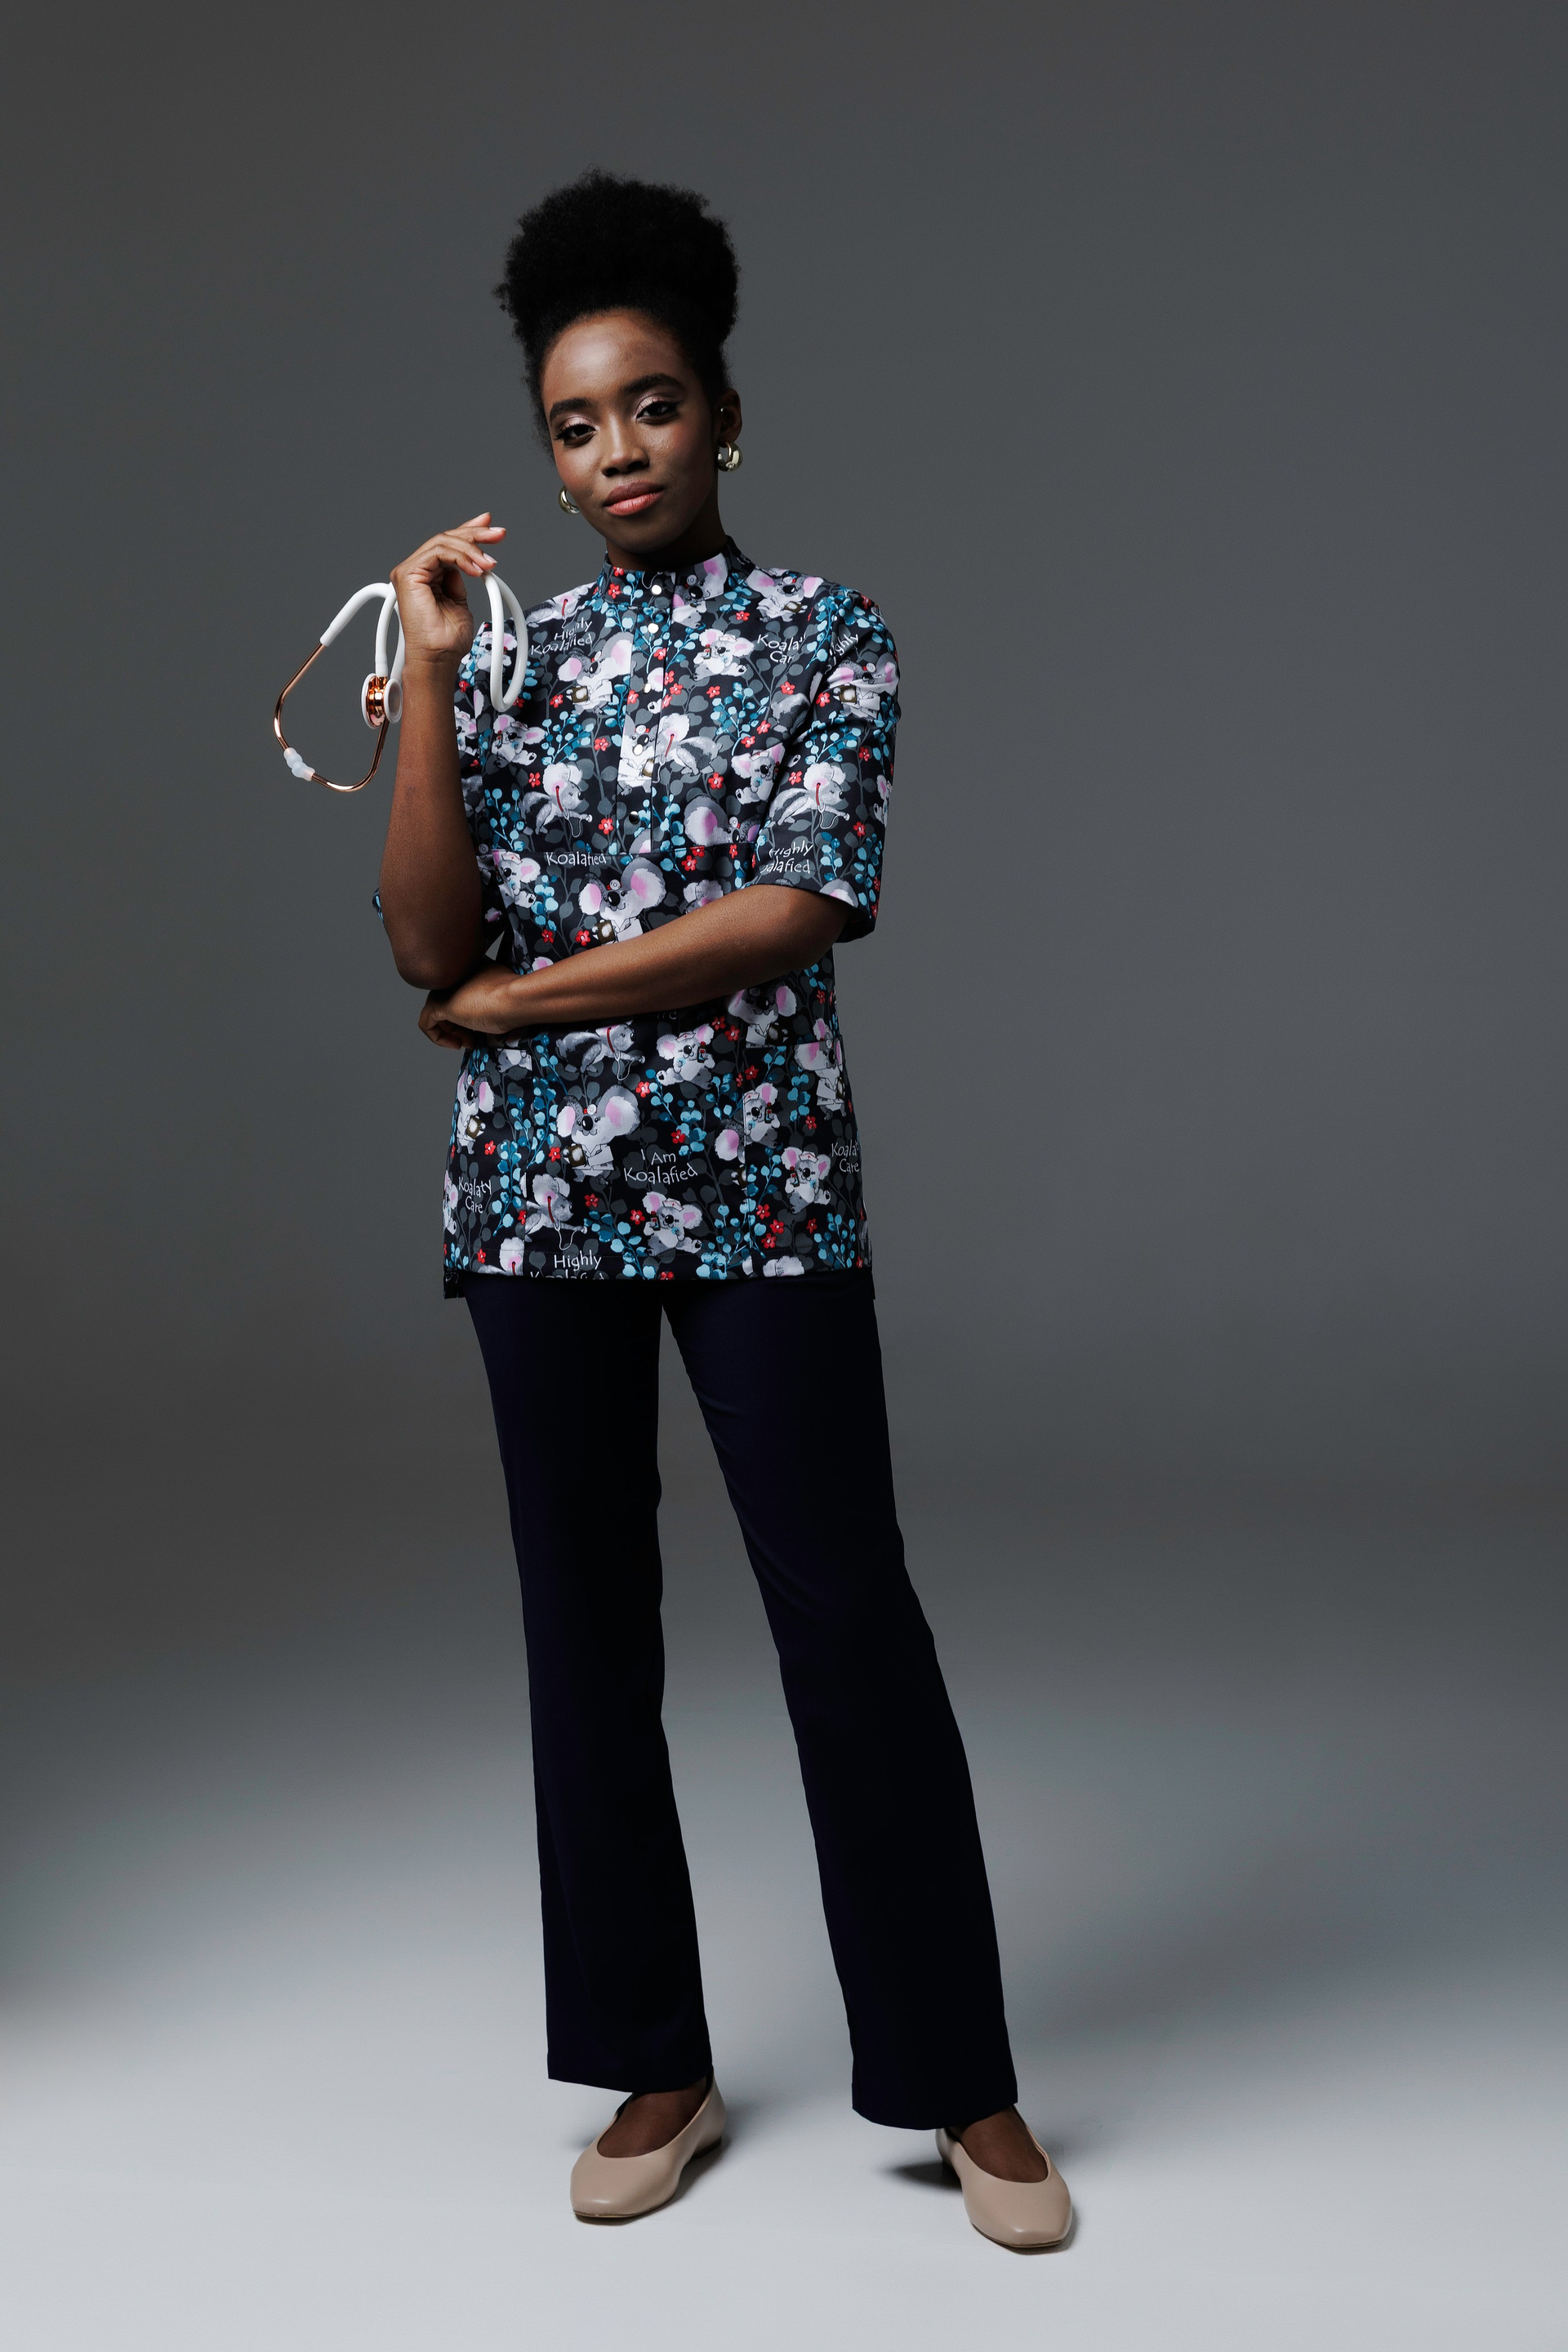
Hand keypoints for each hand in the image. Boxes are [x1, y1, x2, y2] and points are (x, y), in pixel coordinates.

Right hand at [390, 513, 505, 670]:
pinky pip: (438, 551)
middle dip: (476, 534)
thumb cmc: (447, 640)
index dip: (469, 533)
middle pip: (446, 539)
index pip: (448, 546)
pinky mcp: (408, 574)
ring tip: (489, 564)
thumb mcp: (461, 601)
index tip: (492, 530)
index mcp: (427, 576)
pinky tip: (477, 569)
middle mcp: (416, 571)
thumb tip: (473, 560)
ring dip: (472, 549)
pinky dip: (461, 557)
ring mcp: (410, 571)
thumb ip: (461, 578)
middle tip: (498, 534)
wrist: (438, 658)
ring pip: (443, 541)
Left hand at [418, 961, 526, 1047]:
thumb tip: (490, 1012)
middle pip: (450, 1004)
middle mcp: (453, 973)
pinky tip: (455, 1044)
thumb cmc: (515, 997)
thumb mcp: (503, 994)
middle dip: (461, 1026)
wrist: (514, 998)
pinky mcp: (436, 1004)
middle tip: (474, 1039)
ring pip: (439, 1014)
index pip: (462, 994)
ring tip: (469, 1042)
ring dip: (453, 1033)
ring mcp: (444, 988)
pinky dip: (437, 1037)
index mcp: (469, 965)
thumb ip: (492, 997)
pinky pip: (426, 1023)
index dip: (470, 1015)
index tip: (481, 1028)